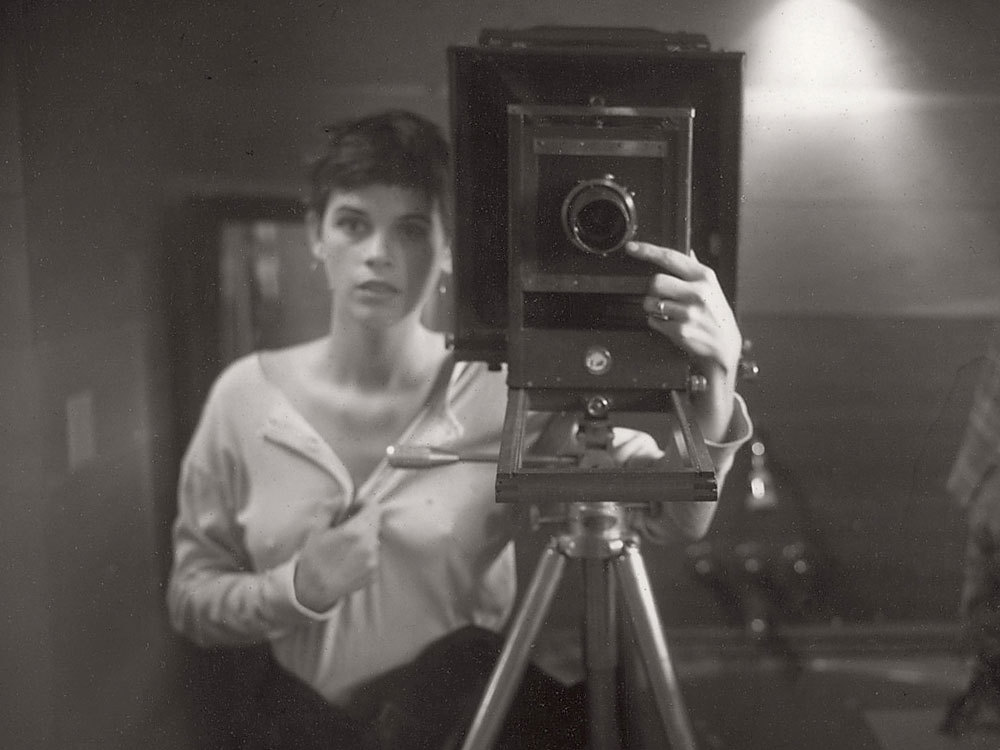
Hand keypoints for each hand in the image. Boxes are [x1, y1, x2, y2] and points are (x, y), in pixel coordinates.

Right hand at [293, 501, 383, 612]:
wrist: (313, 591)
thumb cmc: (313, 559)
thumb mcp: (316, 529)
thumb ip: (330, 508)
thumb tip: (341, 498)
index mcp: (357, 532)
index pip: (374, 507)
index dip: (363, 504)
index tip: (353, 508)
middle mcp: (370, 546)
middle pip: (374, 523)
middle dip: (362, 521)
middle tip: (344, 527)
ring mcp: (373, 561)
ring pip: (374, 539)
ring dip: (363, 537)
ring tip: (344, 546)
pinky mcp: (373, 573)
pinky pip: (372, 554)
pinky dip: (364, 552)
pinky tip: (347, 559)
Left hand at [624, 241, 742, 441]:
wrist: (725, 347)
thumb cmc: (716, 316)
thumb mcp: (712, 289)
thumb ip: (696, 270)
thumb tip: (687, 251)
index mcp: (704, 277)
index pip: (670, 256)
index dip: (647, 250)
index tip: (631, 247)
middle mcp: (698, 292)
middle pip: (655, 281)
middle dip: (652, 290)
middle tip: (661, 298)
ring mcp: (689, 312)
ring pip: (650, 302)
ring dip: (652, 308)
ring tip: (667, 313)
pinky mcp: (680, 330)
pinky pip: (652, 321)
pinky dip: (656, 323)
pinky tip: (671, 325)